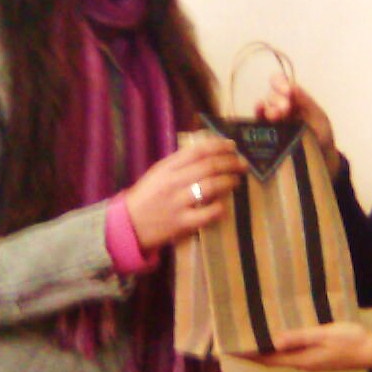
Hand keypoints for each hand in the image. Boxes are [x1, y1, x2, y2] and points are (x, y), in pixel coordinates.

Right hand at [123, 137, 246, 251]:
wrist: (129, 225)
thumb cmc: (147, 196)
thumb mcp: (159, 172)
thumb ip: (180, 161)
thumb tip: (207, 147)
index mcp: (167, 167)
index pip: (197, 150)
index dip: (219, 146)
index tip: (232, 146)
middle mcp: (173, 182)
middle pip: (208, 167)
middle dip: (230, 163)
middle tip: (242, 164)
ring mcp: (178, 203)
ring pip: (211, 187)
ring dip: (229, 182)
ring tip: (236, 181)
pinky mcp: (183, 223)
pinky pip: (208, 214)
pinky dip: (220, 208)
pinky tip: (223, 206)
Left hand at [243, 322, 371, 371]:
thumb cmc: (350, 341)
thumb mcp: (324, 334)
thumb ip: (299, 337)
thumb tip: (274, 341)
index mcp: (301, 359)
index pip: (268, 359)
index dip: (249, 355)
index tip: (231, 350)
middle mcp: (302, 363)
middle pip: (271, 361)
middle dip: (253, 354)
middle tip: (236, 343)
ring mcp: (310, 362)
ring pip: (281, 358)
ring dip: (265, 352)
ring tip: (252, 340)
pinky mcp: (318, 358)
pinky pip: (291, 354)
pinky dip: (279, 348)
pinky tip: (278, 339)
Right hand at [255, 73, 340, 178]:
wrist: (320, 161)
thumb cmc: (321, 137)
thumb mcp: (319, 117)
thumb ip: (306, 102)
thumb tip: (292, 86)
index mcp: (294, 100)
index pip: (282, 84)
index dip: (280, 83)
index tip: (287, 91)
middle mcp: (281, 107)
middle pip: (272, 96)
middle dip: (278, 100)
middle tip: (285, 109)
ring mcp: (273, 120)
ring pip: (265, 107)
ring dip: (270, 108)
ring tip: (277, 116)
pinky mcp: (266, 133)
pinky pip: (258, 121)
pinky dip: (258, 113)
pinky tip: (260, 109)